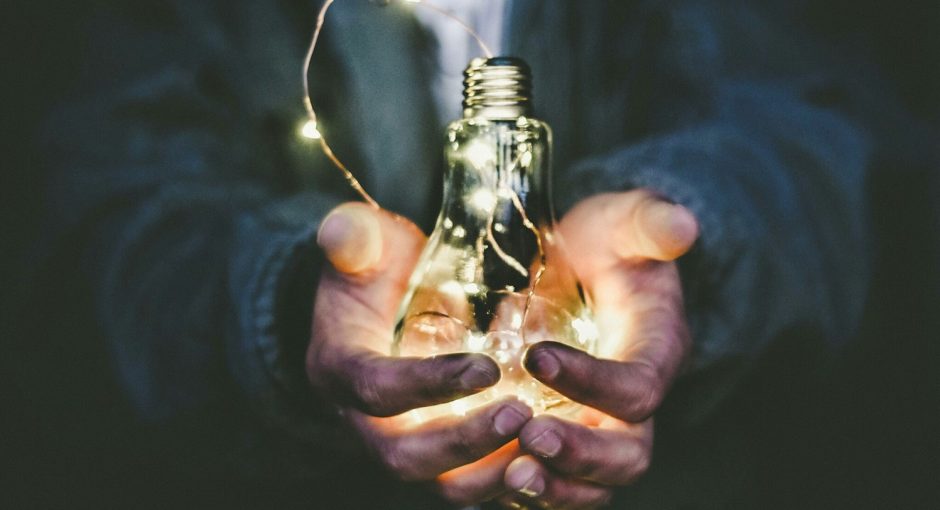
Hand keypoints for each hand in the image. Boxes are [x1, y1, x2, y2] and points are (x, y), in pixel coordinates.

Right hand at [307, 202, 533, 505]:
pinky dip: (507, 479)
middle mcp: (364, 421)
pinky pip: (469, 483)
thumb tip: (340, 231)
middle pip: (405, 457)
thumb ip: (354, 237)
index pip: (376, 389)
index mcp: (340, 369)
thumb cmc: (375, 268)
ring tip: (544, 443)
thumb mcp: (363, 243)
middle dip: (464, 443)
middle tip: (522, 414)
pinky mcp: (436, 455)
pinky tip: (551, 458)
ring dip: (491, 473)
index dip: (428, 384)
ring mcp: (401, 443)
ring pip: (440, 484)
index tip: (488, 368)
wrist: (379, 304)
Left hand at [500, 190, 698, 508]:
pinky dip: (531, 491)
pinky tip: (491, 478)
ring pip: (594, 484)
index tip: (536, 357)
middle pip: (627, 454)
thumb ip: (650, 223)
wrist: (586, 265)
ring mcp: (602, 425)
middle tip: (530, 437)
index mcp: (656, 352)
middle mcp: (634, 402)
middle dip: (581, 454)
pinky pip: (559, 483)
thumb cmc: (607, 243)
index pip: (638, 387)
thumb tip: (682, 225)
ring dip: (555, 487)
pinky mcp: (569, 436)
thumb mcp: (625, 222)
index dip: (593, 381)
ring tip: (511, 475)